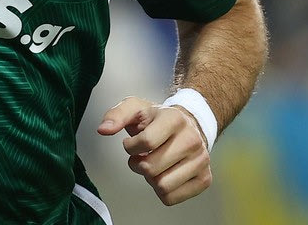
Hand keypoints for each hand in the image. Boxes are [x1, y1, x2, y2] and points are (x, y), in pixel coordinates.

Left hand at [97, 96, 211, 205]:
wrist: (188, 125)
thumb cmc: (158, 119)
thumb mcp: (135, 109)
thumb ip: (116, 115)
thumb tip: (103, 129)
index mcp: (175, 118)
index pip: (146, 142)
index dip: (131, 147)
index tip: (132, 143)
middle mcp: (192, 139)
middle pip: (151, 168)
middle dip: (139, 164)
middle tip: (142, 156)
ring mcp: (201, 160)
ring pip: (162, 186)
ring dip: (150, 179)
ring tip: (154, 165)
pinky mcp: (204, 179)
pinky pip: (172, 198)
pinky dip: (162, 190)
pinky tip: (164, 174)